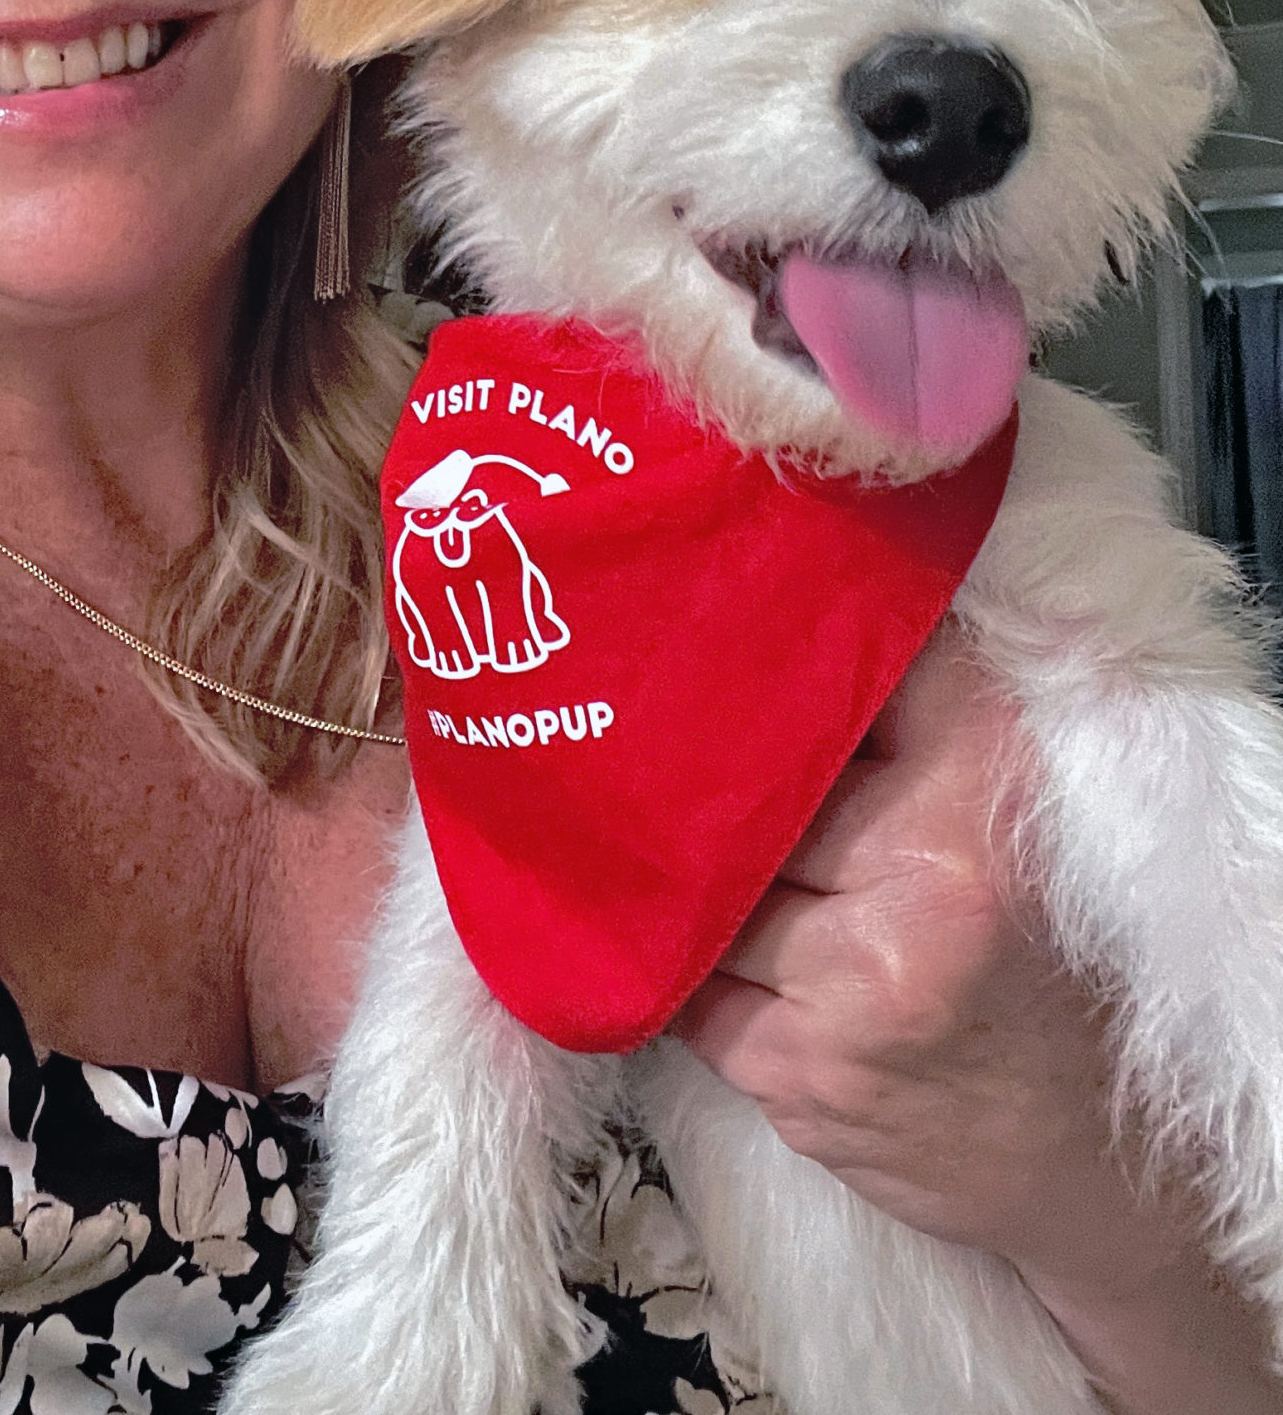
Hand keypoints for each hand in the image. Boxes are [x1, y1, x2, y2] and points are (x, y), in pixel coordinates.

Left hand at [666, 623, 1124, 1273]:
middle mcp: (926, 885)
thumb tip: (800, 622)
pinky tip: (716, 957)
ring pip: (712, 889)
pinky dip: (692, 968)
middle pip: (754, 792)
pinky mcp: (802, 1076)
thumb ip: (922, 713)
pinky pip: (691, 986)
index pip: (851, 681)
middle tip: (693, 772)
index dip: (785, 672)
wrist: (1087, 1157)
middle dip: (729, 792)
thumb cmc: (1040, 960)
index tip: (740, 660)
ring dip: (706, 888)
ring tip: (720, 877)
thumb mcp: (1013, 814)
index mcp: (984, 794)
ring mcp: (857, 990)